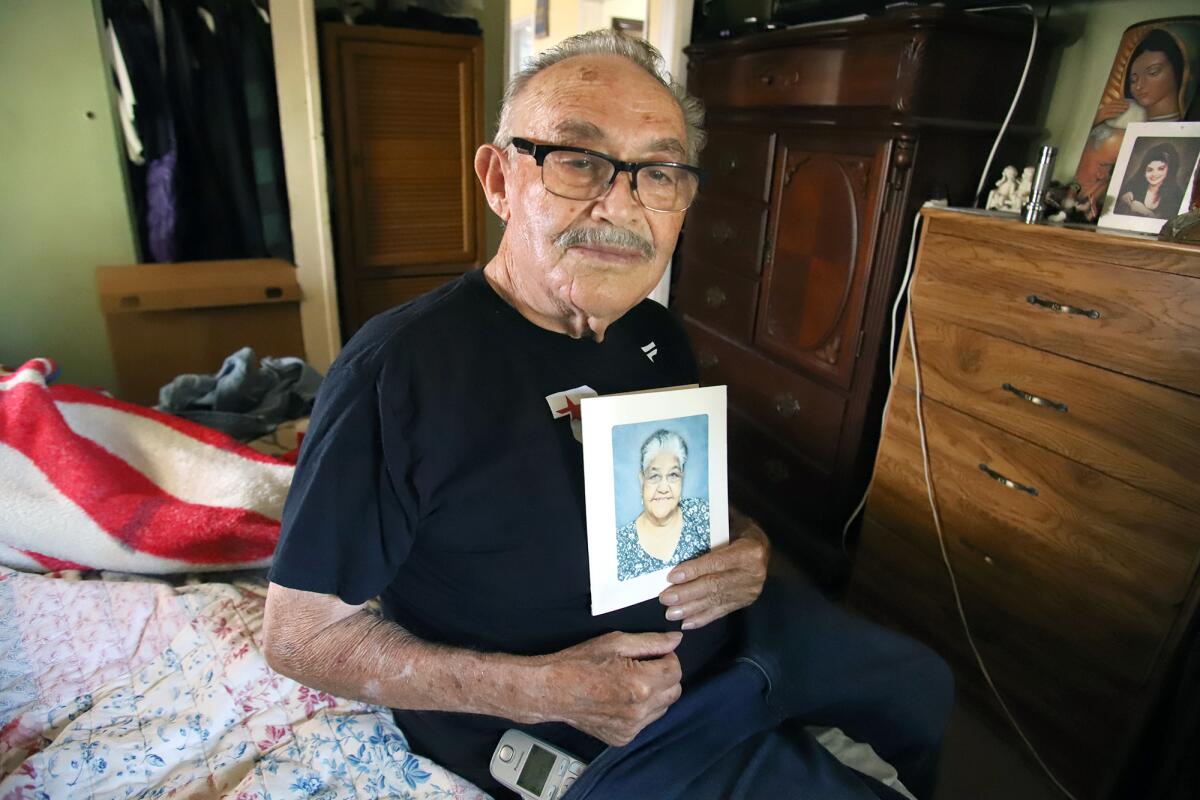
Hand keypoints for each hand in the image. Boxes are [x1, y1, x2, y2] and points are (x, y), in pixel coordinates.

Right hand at [537, 631, 682, 745]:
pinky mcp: (623, 738)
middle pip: (674, 691)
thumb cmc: (579, 663)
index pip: (676, 670)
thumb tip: (675, 640)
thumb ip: (651, 641)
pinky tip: (621, 698)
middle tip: (642, 667)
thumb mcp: (616, 642)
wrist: (552, 690)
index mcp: (639, 684)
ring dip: (654, 694)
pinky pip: (646, 722)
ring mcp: (631, 728)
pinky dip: (640, 710)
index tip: (653, 655)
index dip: (667, 658)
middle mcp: (638, 710)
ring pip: (663, 708)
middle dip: (664, 676)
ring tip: (629, 683)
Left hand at [659, 510, 769, 629]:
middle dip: (688, 593)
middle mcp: (753, 573)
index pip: (717, 562)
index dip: (694, 570)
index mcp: (750, 551)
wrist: (763, 546)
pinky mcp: (745, 601)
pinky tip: (687, 622)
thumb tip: (683, 520)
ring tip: (671, 613)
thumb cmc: (741, 530)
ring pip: (716, 600)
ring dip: (691, 609)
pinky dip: (703, 618)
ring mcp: (750, 590)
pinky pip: (722, 611)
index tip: (672, 576)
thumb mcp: (733, 521)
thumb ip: (712, 524)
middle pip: (715, 585)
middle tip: (665, 598)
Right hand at [1094, 99, 1128, 124]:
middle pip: (1114, 105)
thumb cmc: (1095, 119)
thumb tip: (1115, 110)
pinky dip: (1114, 114)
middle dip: (1122, 105)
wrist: (1088, 122)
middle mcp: (1103, 108)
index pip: (1113, 102)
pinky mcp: (1101, 117)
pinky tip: (1119, 115)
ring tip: (1125, 109)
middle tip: (1128, 105)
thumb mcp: (1102, 113)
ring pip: (1112, 109)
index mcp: (1104, 106)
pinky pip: (1109, 115)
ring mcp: (1102, 112)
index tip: (1126, 102)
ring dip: (1119, 109)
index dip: (1120, 101)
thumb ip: (1108, 111)